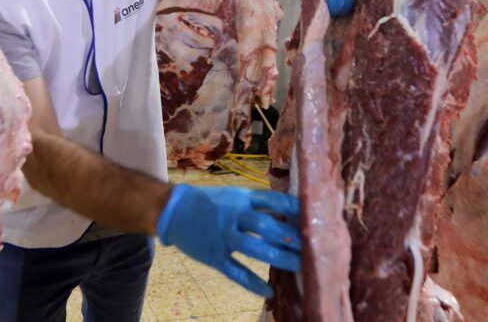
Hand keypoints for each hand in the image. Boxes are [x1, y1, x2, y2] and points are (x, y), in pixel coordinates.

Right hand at [157, 185, 300, 297]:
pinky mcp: (214, 256)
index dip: (294, 209)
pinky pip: (235, 270)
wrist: (174, 210)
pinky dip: (252, 283)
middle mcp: (233, 216)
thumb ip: (259, 204)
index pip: (273, 201)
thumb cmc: (211, 202)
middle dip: (290, 236)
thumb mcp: (234, 195)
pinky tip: (269, 291)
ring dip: (278, 258)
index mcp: (241, 198)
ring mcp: (223, 236)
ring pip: (253, 248)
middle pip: (265, 226)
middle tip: (311, 246)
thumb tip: (291, 211)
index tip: (313, 217)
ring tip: (299, 266)